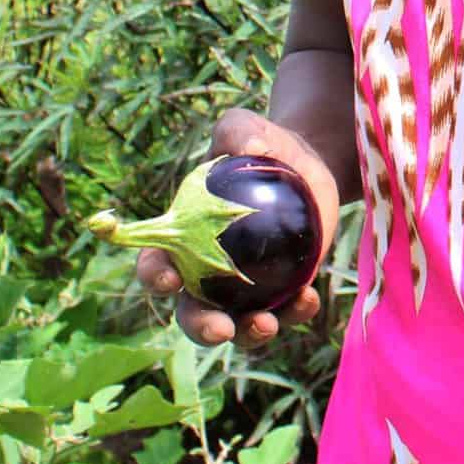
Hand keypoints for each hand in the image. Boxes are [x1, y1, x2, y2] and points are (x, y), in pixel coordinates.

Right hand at [133, 108, 339, 351]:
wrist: (306, 164)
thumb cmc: (263, 146)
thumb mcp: (248, 130)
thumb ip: (237, 131)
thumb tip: (246, 150)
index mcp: (182, 237)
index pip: (157, 262)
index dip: (154, 275)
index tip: (167, 279)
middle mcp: (206, 272)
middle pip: (191, 312)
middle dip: (200, 327)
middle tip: (219, 329)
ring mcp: (244, 288)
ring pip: (237, 325)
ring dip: (247, 334)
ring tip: (266, 325)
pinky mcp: (281, 290)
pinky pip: (283, 312)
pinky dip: (293, 312)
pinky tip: (309, 299)